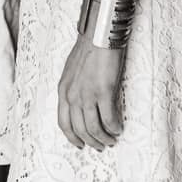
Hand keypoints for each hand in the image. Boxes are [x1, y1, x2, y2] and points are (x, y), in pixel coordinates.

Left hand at [57, 34, 125, 149]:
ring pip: (93, 128)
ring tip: (112, 140)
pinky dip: (114, 128)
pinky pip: (109, 119)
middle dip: (90, 141)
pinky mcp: (103, 92)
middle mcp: (72, 95)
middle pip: (79, 129)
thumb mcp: (71, 72)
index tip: (80, 144)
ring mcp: (87, 94)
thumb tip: (80, 104)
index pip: (63, 122)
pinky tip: (119, 128)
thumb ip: (73, 88)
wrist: (98, 35)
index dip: (72, 137)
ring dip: (104, 138)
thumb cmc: (88, 50)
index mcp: (63, 90)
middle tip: (101, 146)